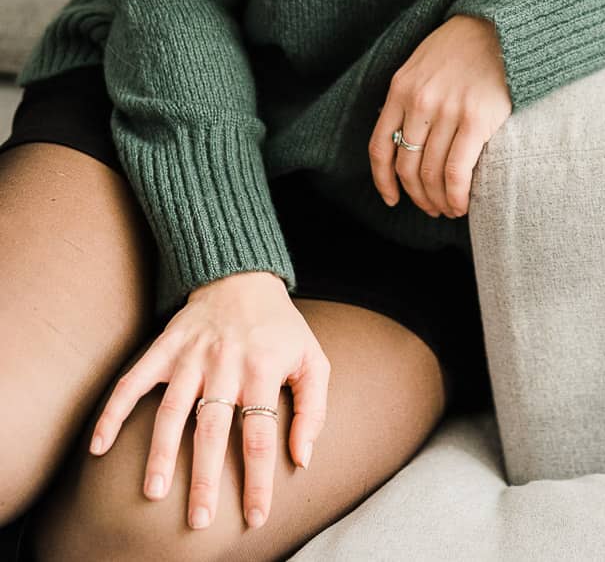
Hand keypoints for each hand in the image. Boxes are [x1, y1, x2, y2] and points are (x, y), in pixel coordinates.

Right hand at [87, 270, 330, 533]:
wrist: (244, 277)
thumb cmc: (281, 328)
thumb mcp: (312, 359)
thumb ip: (312, 409)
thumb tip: (301, 458)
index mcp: (263, 369)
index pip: (260, 434)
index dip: (258, 479)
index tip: (254, 516)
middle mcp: (224, 364)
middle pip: (212, 429)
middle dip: (204, 478)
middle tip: (198, 519)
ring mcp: (190, 356)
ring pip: (171, 410)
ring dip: (160, 453)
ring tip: (153, 492)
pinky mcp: (164, 348)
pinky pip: (133, 381)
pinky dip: (114, 411)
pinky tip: (99, 446)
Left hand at [369, 13, 511, 218]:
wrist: (503, 25)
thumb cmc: (466, 44)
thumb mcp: (424, 62)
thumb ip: (411, 95)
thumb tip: (406, 136)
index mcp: (401, 88)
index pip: (381, 146)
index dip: (384, 180)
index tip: (392, 198)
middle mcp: (420, 101)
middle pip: (407, 166)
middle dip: (417, 196)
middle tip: (430, 207)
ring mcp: (447, 111)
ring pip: (431, 173)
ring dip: (437, 201)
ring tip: (449, 209)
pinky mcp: (476, 119)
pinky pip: (457, 172)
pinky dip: (456, 195)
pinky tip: (461, 204)